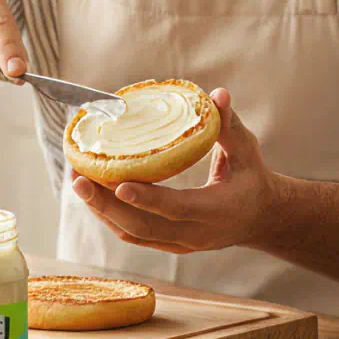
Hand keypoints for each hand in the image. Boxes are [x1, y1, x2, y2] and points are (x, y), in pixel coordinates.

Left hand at [71, 89, 281, 253]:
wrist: (261, 218)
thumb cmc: (252, 178)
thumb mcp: (246, 150)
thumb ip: (228, 125)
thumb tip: (217, 94)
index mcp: (217, 210)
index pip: (177, 207)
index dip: (147, 198)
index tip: (118, 184)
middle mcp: (195, 233)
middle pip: (142, 225)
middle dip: (105, 204)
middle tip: (78, 178)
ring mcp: (179, 243)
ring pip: (132, 232)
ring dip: (100, 209)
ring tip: (76, 181)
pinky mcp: (168, 244)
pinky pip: (132, 234)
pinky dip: (109, 217)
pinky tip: (91, 195)